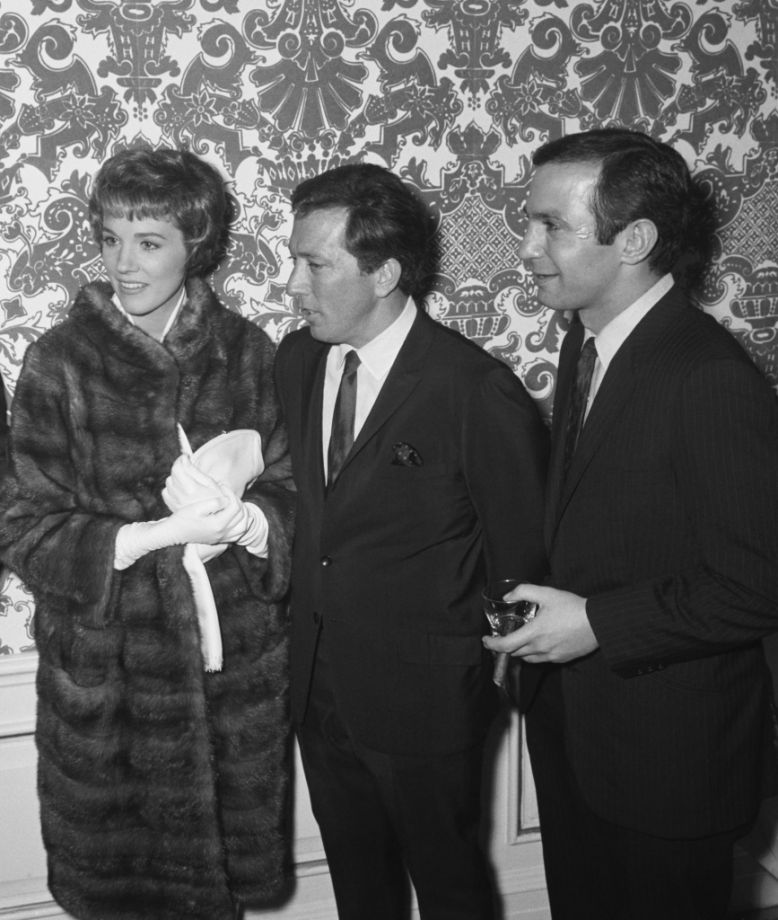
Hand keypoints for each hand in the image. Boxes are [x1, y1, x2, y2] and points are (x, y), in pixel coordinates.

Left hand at [162, 455, 223, 511]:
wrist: (215, 517)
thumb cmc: (215, 498)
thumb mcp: (209, 482)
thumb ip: (193, 470)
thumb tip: (183, 459)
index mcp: (190, 489)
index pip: (177, 468)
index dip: (181, 459)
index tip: (186, 457)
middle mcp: (180, 497)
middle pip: (172, 474)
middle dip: (180, 468)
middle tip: (189, 469)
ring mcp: (175, 503)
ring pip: (168, 482)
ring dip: (176, 478)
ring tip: (187, 481)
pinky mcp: (173, 507)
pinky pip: (165, 493)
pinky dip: (171, 489)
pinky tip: (181, 490)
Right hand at [163, 488, 251, 545]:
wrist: (173, 533)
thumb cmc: (182, 518)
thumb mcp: (196, 507)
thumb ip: (214, 503)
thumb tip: (226, 500)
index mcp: (218, 524)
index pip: (234, 506)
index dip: (230, 494)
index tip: (222, 487)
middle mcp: (222, 533)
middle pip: (242, 516)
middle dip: (237, 502)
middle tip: (228, 494)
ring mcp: (221, 538)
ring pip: (243, 528)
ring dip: (243, 515)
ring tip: (235, 505)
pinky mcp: (219, 540)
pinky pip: (237, 535)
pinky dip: (240, 525)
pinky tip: (234, 518)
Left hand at [482, 584, 598, 663]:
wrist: (598, 623)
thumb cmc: (573, 607)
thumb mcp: (546, 593)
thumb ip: (524, 592)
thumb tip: (507, 597)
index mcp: (534, 633)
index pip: (505, 645)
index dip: (492, 644)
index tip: (486, 640)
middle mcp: (540, 648)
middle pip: (514, 653)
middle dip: (505, 646)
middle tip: (503, 636)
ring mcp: (551, 656)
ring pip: (527, 658)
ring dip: (518, 651)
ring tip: (519, 639)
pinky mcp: (561, 659)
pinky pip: (541, 660)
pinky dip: (533, 654)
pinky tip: (538, 643)